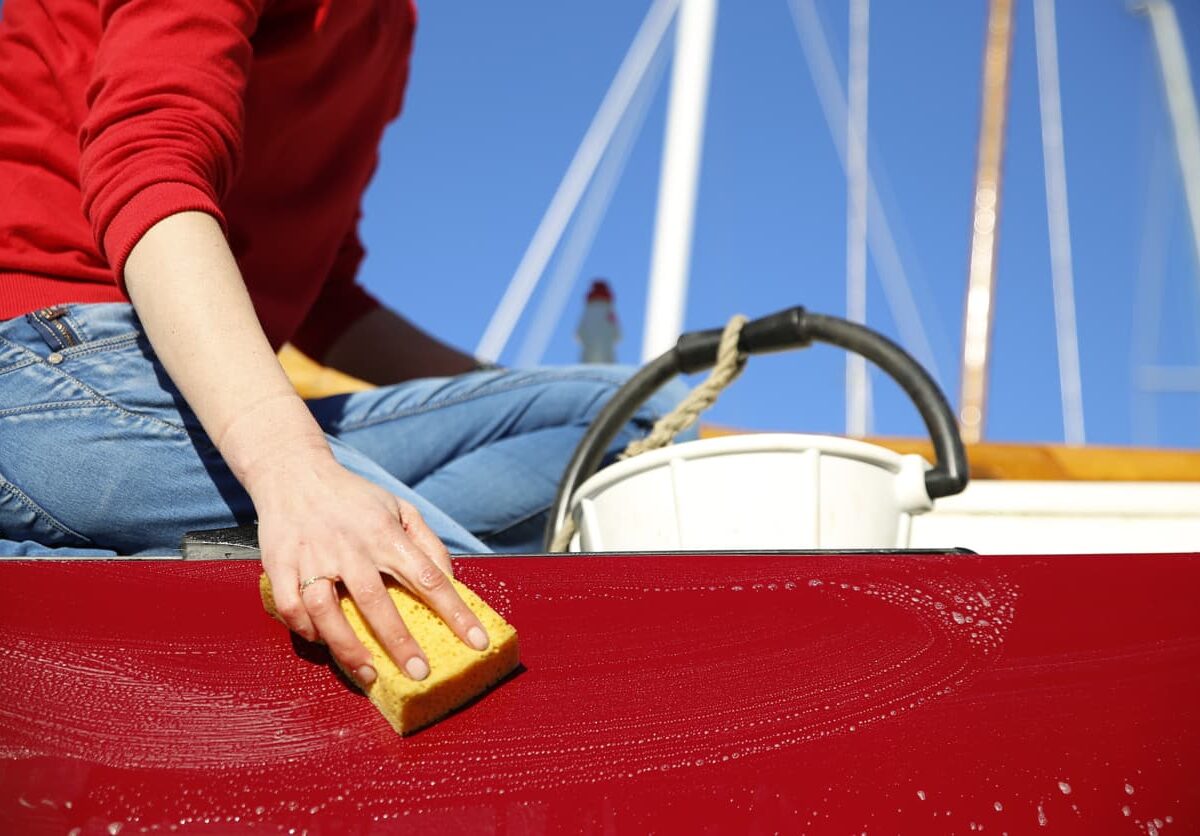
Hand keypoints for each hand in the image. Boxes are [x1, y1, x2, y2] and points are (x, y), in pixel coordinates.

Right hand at [248, 447, 490, 685]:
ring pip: (326, 610)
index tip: (477, 642)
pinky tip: (322, 642)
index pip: (429, 577)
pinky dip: (305, 630)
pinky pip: (291, 607)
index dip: (456, 613)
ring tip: (369, 674)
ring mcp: (313, 557)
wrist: (294, 473)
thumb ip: (427, 542)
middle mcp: (350, 547)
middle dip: (399, 642)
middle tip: (419, 673)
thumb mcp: (399, 507)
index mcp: (385, 534)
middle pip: (376, 601)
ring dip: (347, 647)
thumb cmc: (354, 498)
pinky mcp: (280, 564)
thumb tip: (449, 580)